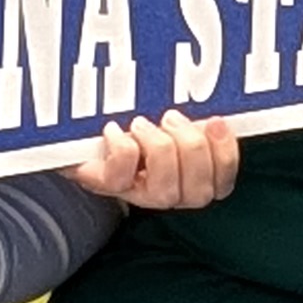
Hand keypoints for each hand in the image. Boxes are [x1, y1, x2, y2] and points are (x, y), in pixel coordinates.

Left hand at [70, 109, 242, 208]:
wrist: (77, 134)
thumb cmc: (130, 123)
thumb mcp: (167, 120)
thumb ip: (193, 119)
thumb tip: (214, 109)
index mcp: (189, 178)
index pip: (221, 185)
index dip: (225, 156)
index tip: (216, 120)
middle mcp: (167, 193)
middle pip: (198, 194)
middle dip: (192, 149)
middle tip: (171, 117)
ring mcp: (136, 194)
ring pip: (165, 193)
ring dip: (159, 149)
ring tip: (142, 123)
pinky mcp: (105, 185)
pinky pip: (120, 176)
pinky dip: (121, 147)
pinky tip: (113, 129)